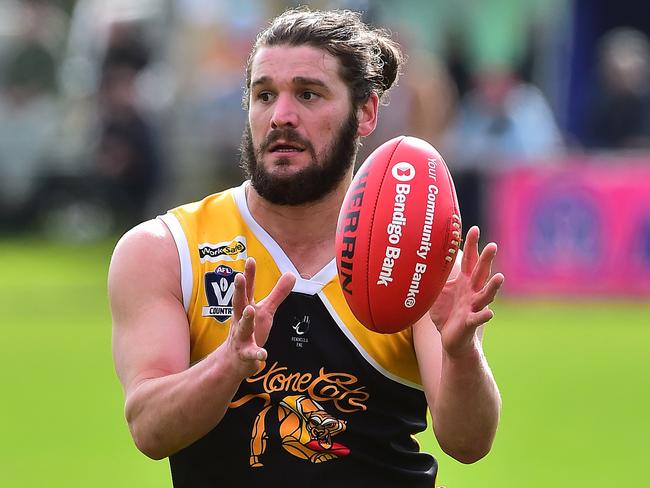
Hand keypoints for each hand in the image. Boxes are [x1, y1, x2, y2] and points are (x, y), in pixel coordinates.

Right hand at [226, 257, 295, 376]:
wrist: (233, 361)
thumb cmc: (250, 330)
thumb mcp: (265, 310)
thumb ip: (278, 293)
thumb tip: (292, 274)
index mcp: (246, 307)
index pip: (247, 289)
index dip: (249, 275)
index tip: (250, 259)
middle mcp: (241, 320)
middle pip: (238, 303)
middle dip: (238, 290)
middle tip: (238, 276)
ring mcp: (241, 337)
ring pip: (243, 327)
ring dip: (246, 318)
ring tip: (251, 310)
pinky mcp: (245, 354)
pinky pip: (251, 354)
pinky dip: (256, 354)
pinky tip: (263, 354)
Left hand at [428, 226, 503, 357]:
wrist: (451, 339)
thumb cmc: (445, 312)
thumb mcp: (437, 291)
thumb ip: (435, 275)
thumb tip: (421, 256)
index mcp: (464, 281)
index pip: (469, 260)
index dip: (471, 245)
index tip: (474, 229)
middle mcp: (472, 291)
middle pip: (480, 273)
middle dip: (486, 260)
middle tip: (492, 246)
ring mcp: (473, 306)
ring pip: (485, 295)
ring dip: (493, 287)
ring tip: (500, 278)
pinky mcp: (470, 322)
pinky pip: (478, 318)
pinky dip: (483, 316)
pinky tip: (490, 314)